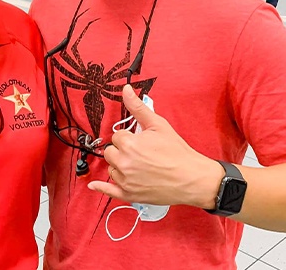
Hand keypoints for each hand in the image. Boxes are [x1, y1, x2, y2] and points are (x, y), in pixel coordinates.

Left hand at [88, 85, 222, 208]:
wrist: (192, 178)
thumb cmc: (177, 152)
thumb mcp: (158, 125)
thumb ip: (138, 107)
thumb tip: (126, 90)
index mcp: (129, 145)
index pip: (117, 136)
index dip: (129, 137)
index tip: (141, 141)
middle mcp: (124, 164)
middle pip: (110, 152)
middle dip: (122, 150)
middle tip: (140, 153)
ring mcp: (126, 181)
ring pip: (111, 169)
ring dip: (120, 166)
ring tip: (140, 166)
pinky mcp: (129, 195)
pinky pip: (109, 191)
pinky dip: (101, 187)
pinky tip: (93, 185)